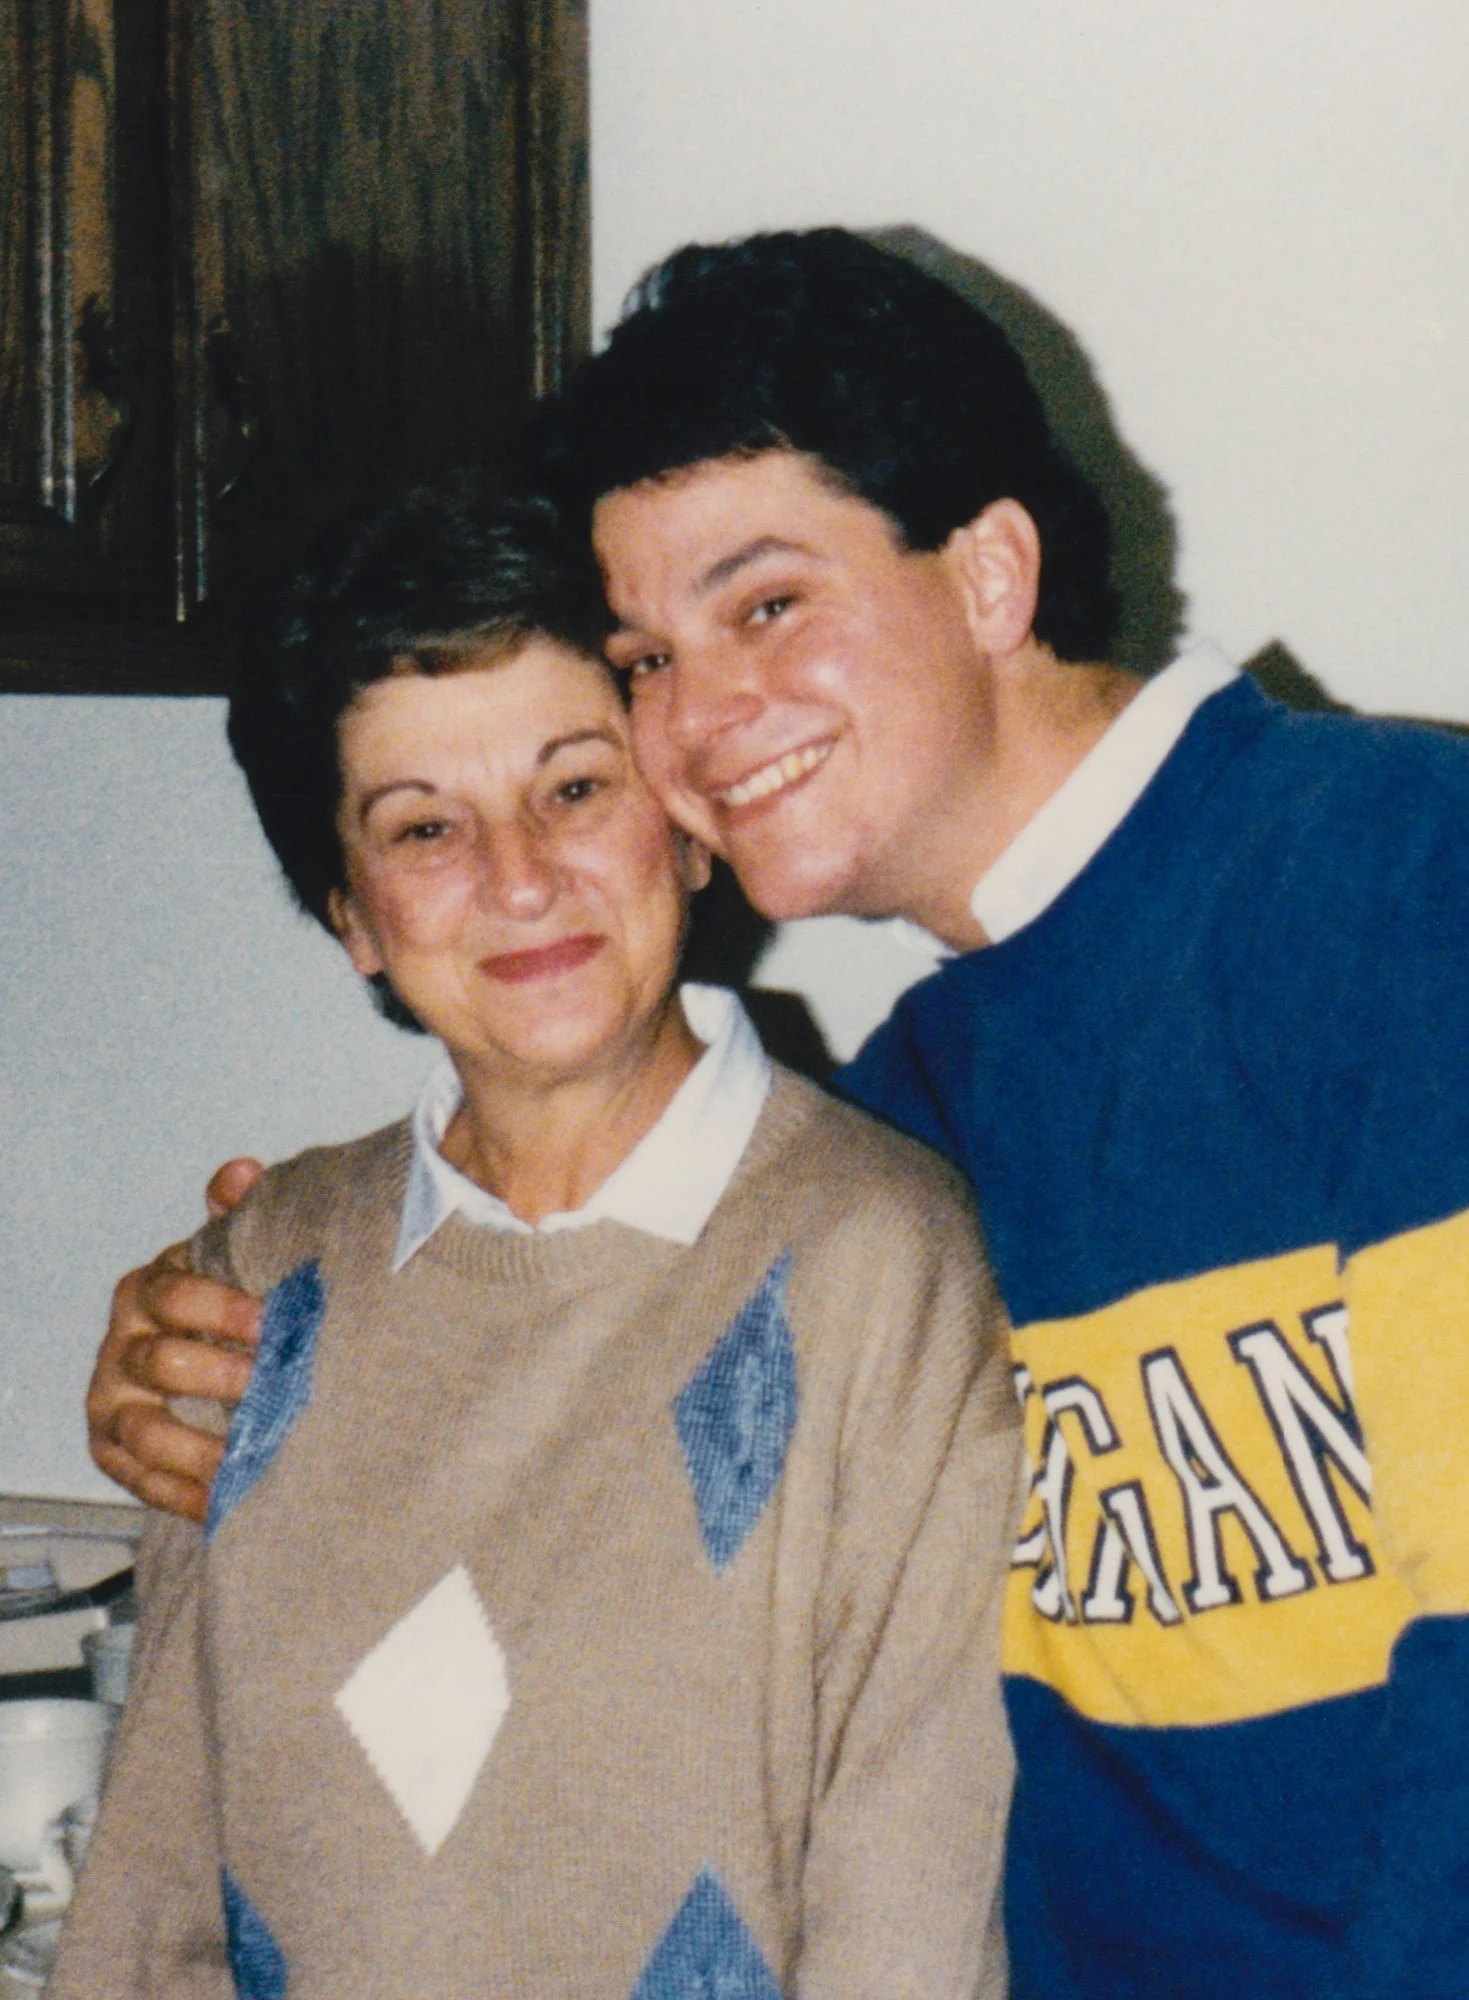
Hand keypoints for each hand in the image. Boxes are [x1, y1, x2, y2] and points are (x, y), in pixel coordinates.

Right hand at [86, 1159, 265, 1521]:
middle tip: (270, 1388)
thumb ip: (239, 1216)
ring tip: (251, 1455)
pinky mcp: (113, 1455)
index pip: (173, 1294)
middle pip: (160, 1363)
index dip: (221, 1308)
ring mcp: (113, 1403)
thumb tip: (241, 1174)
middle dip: (217, 1377)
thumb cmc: (229, 1307)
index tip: (270, 1322)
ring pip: (144, 1431)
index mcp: (149, 1289)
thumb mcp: (236, 1258)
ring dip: (199, 1447)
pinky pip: (141, 1482)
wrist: (213, 1369)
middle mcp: (122, 1345)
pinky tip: (227, 1499)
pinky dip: (184, 1494)